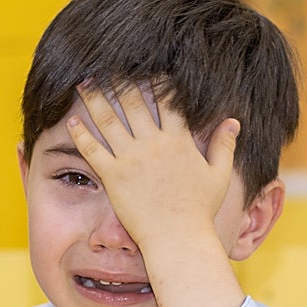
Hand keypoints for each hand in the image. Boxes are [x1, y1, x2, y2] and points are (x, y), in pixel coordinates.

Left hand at [67, 80, 239, 249]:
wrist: (178, 239)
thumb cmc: (200, 210)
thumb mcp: (219, 175)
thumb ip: (224, 145)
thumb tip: (234, 121)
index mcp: (178, 141)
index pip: (167, 100)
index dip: (156, 80)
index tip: (145, 67)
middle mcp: (153, 144)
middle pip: (133, 102)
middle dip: (118, 81)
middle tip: (106, 67)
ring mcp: (131, 159)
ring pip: (108, 120)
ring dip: (94, 98)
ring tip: (84, 82)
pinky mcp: (113, 177)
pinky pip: (93, 150)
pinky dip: (81, 134)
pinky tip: (71, 121)